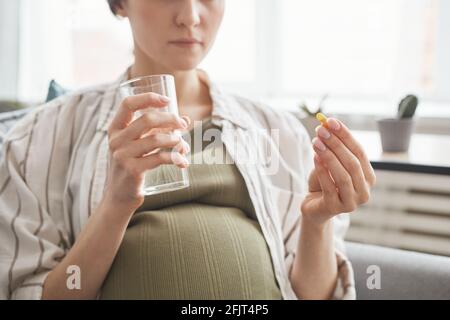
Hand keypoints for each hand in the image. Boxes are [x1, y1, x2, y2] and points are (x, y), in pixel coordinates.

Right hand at [104, 93, 190, 212]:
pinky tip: (183, 162)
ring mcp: (122, 156)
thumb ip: (157, 131)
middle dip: (170, 119)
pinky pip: (159, 158)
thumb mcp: (138, 146)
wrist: (119, 197)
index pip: (128, 104)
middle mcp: (116, 140)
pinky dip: (175, 158)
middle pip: (147, 119)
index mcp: (115, 129)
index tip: (167, 100)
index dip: (148, 98)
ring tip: (184, 147)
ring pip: (156, 139)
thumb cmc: (132, 166)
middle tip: (183, 125)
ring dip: (176, 141)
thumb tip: (185, 120)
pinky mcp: (132, 171)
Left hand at [301, 117, 375, 226]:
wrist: (313, 206)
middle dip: (336, 144)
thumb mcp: (329, 163)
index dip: (345, 135)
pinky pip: (330, 186)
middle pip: (352, 163)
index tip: (331, 121)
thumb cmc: (324, 182)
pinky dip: (322, 170)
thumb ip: (332, 148)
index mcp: (368, 177)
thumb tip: (326, 125)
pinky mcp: (336, 208)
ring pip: (343, 175)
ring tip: (315, 142)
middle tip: (321, 131)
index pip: (359, 152)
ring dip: (329, 156)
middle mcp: (365, 191)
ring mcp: (352, 202)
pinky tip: (314, 157)